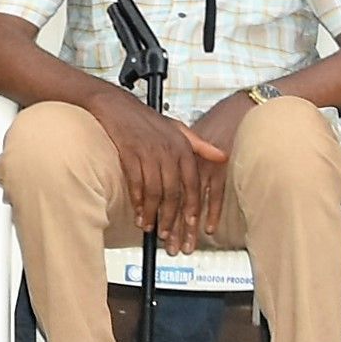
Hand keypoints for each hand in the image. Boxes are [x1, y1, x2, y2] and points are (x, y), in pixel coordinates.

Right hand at [91, 89, 228, 252]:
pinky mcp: (129, 153)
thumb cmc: (147, 120)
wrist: (117, 105)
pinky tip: (136, 211)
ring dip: (151, 213)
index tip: (191, 226)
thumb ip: (200, 146)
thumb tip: (223, 156)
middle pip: (173, 192)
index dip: (192, 208)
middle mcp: (168, 151)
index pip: (192, 184)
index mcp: (183, 147)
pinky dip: (136, 200)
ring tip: (148, 227)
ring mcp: (148, 152)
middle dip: (170, 217)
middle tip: (167, 236)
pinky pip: (135, 182)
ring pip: (153, 191)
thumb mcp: (178, 129)